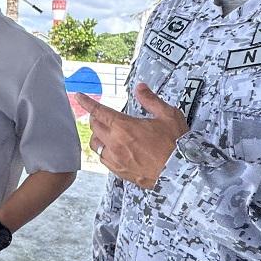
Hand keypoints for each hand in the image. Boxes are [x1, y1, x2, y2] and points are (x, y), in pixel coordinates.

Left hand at [74, 84, 188, 188]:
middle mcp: (116, 143)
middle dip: (95, 118)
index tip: (79, 96)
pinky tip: (112, 150)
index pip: (98, 111)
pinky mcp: (120, 172)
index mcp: (124, 127)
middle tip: (100, 115)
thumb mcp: (168, 115)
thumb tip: (140, 88)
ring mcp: (116, 159)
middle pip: (94, 127)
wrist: (181, 172)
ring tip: (105, 132)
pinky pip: (104, 160)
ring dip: (98, 136)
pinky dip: (104, 152)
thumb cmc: (175, 144)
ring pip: (96, 145)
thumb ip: (151, 100)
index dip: (87, 102)